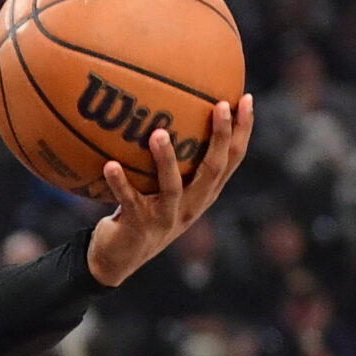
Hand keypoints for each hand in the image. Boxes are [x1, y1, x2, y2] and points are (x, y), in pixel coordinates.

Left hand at [86, 95, 253, 287]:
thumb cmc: (141, 209)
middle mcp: (192, 205)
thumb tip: (161, 105)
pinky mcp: (140, 227)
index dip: (242, 131)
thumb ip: (168, 156)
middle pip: (214, 170)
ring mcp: (167, 218)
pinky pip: (129, 200)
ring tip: (158, 133)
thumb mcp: (161, 185)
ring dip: (166, 160)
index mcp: (203, 193)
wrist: (119, 257)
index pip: (232, 160)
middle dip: (220, 138)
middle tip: (219, 106)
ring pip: (172, 187)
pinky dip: (119, 183)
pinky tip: (109, 164)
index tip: (245, 98)